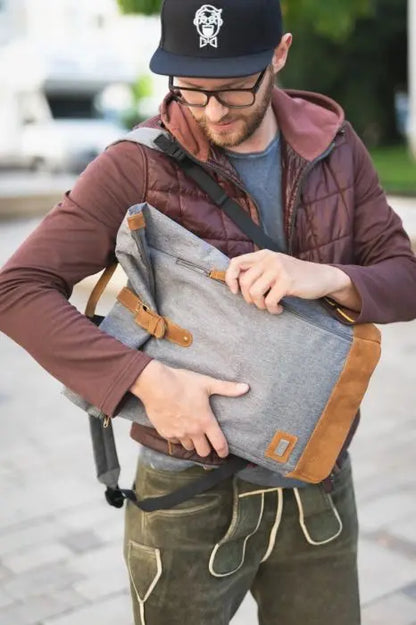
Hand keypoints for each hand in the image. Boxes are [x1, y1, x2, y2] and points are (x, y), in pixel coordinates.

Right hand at [130, 360, 249, 457]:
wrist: (155, 384)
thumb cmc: (182, 382)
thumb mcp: (207, 383)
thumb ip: (227, 388)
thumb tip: (246, 388)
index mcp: (205, 421)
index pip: (218, 444)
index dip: (224, 451)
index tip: (225, 454)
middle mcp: (193, 431)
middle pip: (203, 452)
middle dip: (207, 449)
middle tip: (207, 442)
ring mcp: (178, 433)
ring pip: (188, 447)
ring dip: (192, 443)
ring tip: (193, 435)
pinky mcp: (165, 432)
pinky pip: (174, 441)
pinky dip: (178, 438)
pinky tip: (178, 428)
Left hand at [225, 250, 357, 313]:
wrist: (323, 277)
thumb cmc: (296, 276)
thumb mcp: (275, 267)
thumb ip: (258, 271)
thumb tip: (235, 283)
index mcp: (263, 254)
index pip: (235, 263)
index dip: (230, 278)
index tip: (235, 291)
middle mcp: (269, 259)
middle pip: (244, 282)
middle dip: (248, 298)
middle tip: (260, 303)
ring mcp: (278, 269)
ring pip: (254, 293)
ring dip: (260, 305)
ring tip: (270, 306)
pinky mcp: (287, 281)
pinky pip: (269, 301)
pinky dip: (273, 309)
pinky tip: (280, 309)